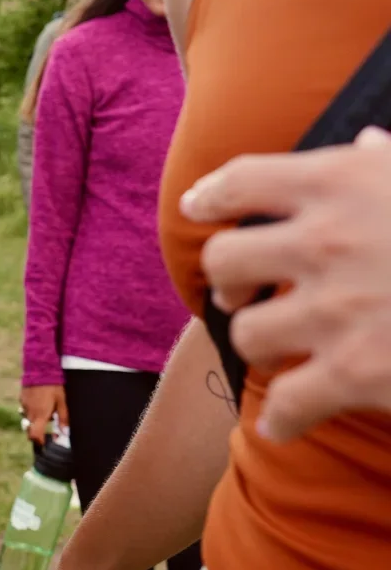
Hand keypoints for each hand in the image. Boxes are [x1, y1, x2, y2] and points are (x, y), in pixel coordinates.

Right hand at [21, 384, 67, 444]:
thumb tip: (65, 433)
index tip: (43, 444)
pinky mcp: (22, 397)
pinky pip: (25, 407)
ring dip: (35, 419)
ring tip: (45, 410)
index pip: (34, 434)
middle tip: (46, 427)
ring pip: (28, 417)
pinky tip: (39, 401)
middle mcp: (30, 411)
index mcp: (40, 415)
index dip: (38, 441)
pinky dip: (31, 409)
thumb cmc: (54, 385)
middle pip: (30, 428)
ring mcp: (24, 404)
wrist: (40, 368)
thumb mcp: (62, 401)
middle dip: (37, 430)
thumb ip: (63, 418)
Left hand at [184, 126, 390, 441]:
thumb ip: (390, 165)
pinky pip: (285, 403)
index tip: (198, 210)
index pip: (242, 179)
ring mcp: (337, 308)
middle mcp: (325, 239)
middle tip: (236, 295)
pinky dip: (279, 419)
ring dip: (257, 347)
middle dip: (225, 282)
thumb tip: (367, 144)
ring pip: (247, 333)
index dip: (210, 197)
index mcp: (341, 180)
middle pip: (224, 260)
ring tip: (274, 355)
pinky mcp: (358, 373)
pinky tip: (280, 424)